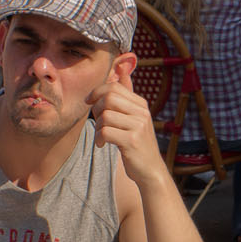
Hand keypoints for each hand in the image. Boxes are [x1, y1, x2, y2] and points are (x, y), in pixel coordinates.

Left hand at [88, 63, 165, 183]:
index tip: (89, 101)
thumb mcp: (135, 118)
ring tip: (101, 136)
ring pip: (105, 115)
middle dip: (96, 109)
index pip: (115, 87)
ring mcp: (138, 126)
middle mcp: (142, 113)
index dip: (97, 91)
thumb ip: (127, 96)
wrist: (151, 170)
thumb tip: (122, 70)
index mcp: (141, 105)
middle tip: (97, 121)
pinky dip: (99, 138)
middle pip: (108, 98)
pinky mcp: (132, 141)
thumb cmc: (138, 144)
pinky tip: (102, 144)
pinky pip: (106, 131)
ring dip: (97, 127)